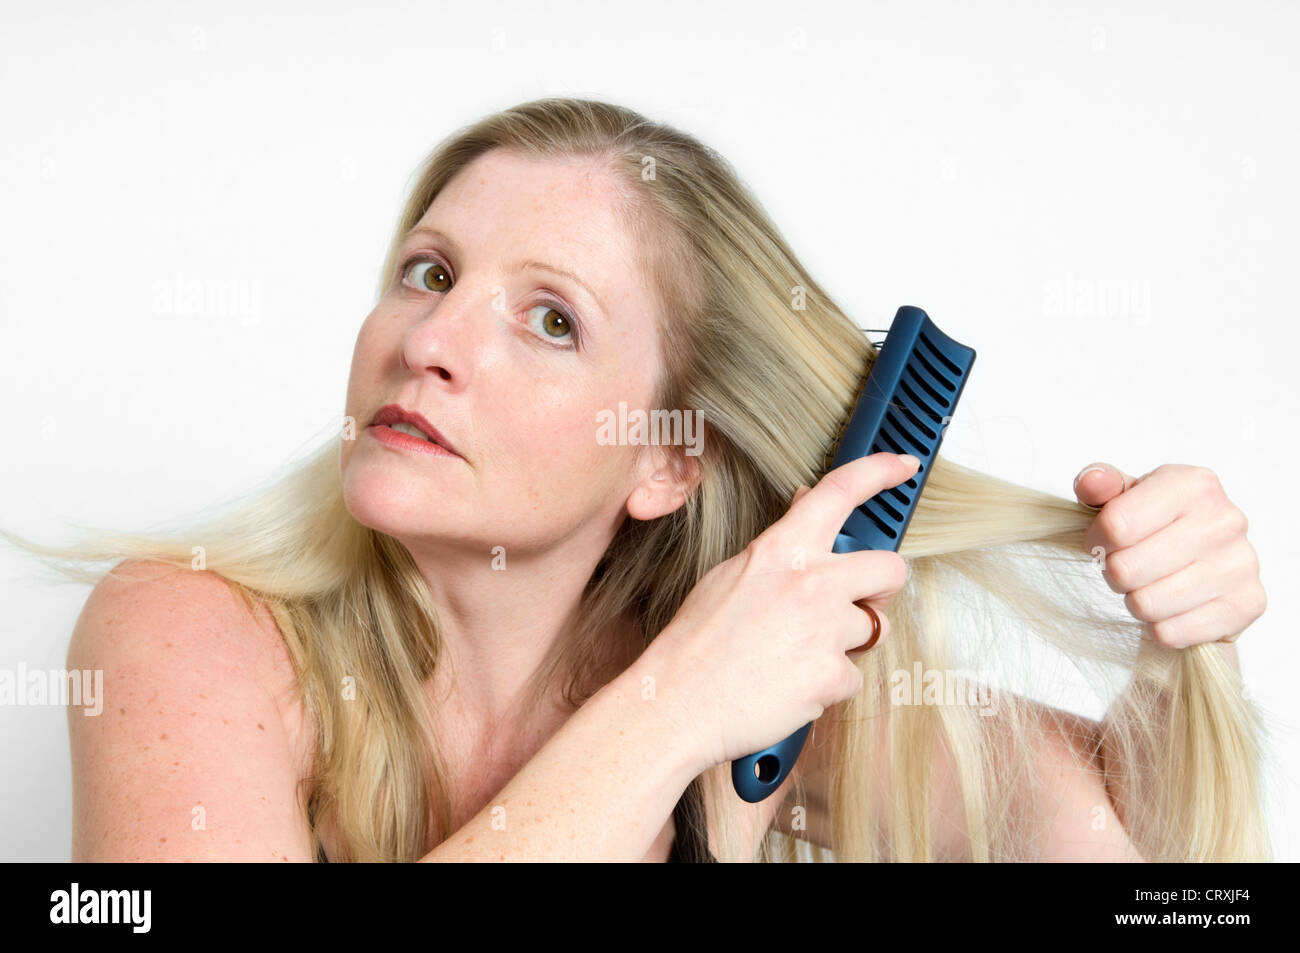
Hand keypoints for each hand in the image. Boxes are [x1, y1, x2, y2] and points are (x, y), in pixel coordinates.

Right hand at [641, 452, 919, 771]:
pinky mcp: (831, 675)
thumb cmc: (696, 644)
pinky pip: (853, 677)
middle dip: (882, 589)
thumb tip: (807, 507)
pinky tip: (791, 685)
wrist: (677, 703)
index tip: (902, 466)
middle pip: (889, 569)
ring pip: (872, 629)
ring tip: (796, 655)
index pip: (838, 492)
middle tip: (859, 604)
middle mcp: (810, 582)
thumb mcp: (730, 575)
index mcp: (781, 550)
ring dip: (846, 644)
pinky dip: (828, 686)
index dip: (878, 472)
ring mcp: (825, 629)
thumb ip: (779, 546)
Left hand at [1074, 462, 1265, 648]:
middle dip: (1115, 574)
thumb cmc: (1157, 527)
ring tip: (1150, 586)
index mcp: (1193, 484)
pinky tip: (1172, 608)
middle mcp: (1224, 520)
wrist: (1207, 566)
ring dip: (1136, 601)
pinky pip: (1171, 632)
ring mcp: (1241, 563)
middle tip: (1128, 568)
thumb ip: (1099, 485)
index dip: (1096, 542)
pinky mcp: (1246, 604)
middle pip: (1126, 569)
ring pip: (1146, 604)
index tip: (1103, 543)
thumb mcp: (1124, 497)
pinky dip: (1160, 627)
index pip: (1115, 525)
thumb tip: (1090, 482)